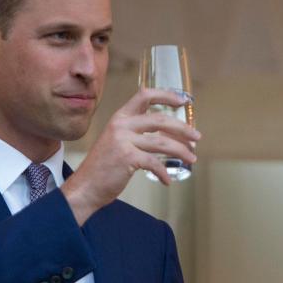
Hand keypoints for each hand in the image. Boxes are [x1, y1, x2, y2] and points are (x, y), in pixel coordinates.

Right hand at [61, 88, 199, 224]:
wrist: (86, 186)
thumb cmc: (104, 167)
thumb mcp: (117, 141)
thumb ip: (136, 134)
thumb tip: (168, 136)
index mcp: (120, 117)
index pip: (145, 95)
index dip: (166, 95)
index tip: (183, 102)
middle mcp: (121, 125)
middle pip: (160, 120)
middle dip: (183, 129)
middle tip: (197, 137)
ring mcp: (123, 141)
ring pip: (162, 142)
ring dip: (181, 151)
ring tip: (192, 158)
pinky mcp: (127, 158)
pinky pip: (154, 163)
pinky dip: (164, 173)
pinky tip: (167, 180)